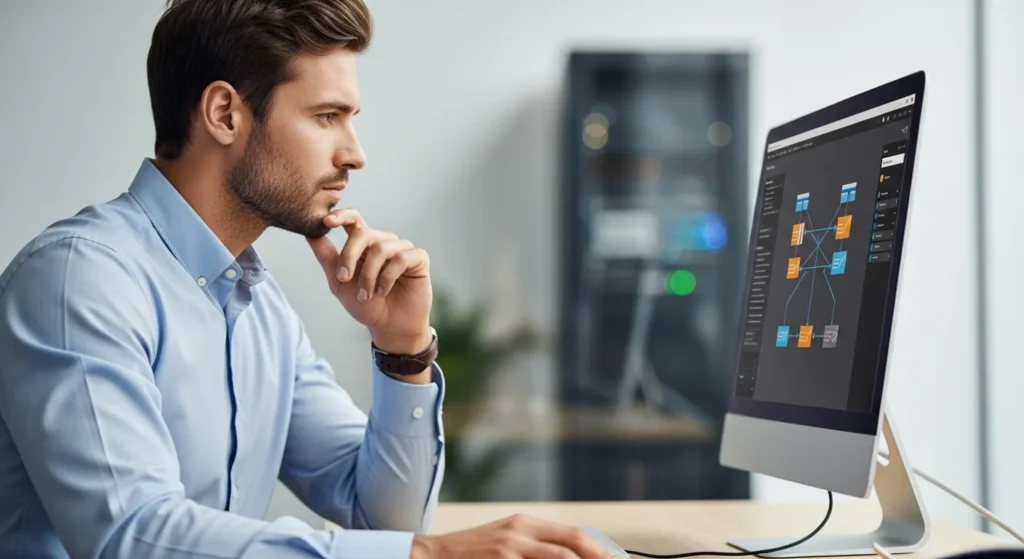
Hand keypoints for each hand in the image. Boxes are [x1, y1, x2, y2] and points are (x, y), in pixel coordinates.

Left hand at [307, 208, 431, 353]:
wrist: (389, 327)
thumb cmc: (366, 305)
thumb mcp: (339, 282)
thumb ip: (327, 257)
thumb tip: (309, 233)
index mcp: (364, 245)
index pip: (354, 219)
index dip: (341, 215)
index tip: (326, 222)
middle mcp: (383, 242)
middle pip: (363, 233)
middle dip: (349, 256)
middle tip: (344, 278)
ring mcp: (402, 248)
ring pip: (381, 248)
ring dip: (369, 275)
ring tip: (367, 295)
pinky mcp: (418, 258)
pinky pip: (401, 258)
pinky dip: (387, 277)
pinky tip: (382, 292)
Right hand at [410, 514, 610, 558]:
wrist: (430, 556)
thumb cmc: (471, 552)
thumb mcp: (505, 540)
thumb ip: (536, 546)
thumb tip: (571, 553)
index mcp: (525, 523)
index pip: (574, 535)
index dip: (599, 551)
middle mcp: (521, 532)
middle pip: (573, 546)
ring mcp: (510, 550)